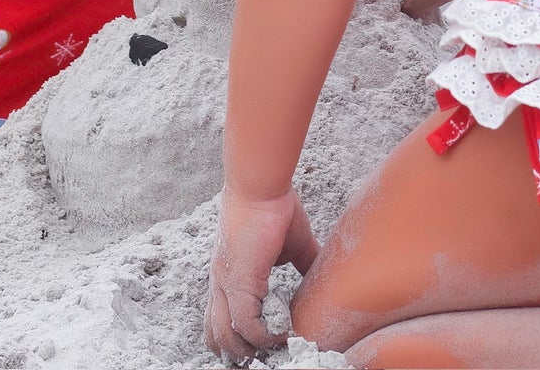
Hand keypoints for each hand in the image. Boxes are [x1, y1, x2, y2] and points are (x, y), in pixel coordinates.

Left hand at [205, 186, 318, 361]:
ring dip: (251, 350)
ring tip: (276, 349)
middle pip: (217, 337)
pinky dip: (265, 335)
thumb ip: (303, 264)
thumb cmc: (274, 205)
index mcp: (228, 276)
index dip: (234, 340)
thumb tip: (322, 278)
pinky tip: (283, 333)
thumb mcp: (292, 244)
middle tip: (264, 358)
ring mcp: (226, 285)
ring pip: (227, 337)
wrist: (262, 186)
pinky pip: (247, 325)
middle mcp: (220, 284)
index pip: (218, 321)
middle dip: (239, 354)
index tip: (258, 348)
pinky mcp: (239, 283)